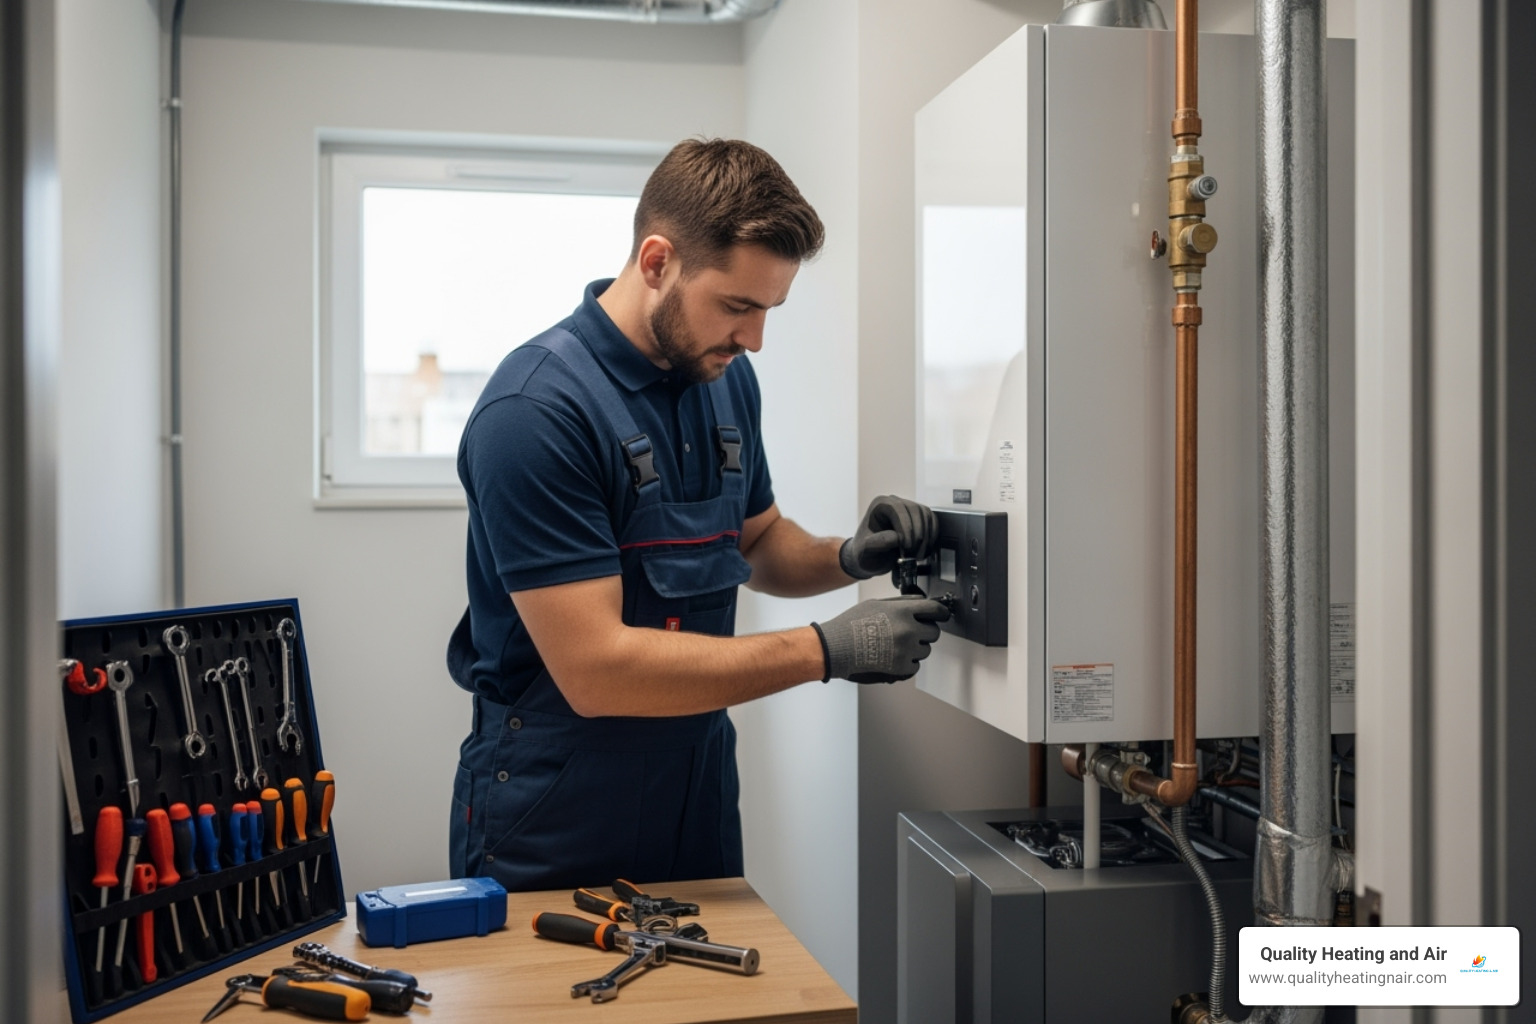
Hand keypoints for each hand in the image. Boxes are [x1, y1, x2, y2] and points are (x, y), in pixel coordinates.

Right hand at [811, 596, 950, 683]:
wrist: (837, 646)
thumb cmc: (852, 623)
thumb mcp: (876, 604)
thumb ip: (901, 603)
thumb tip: (919, 602)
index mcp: (903, 612)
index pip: (935, 610)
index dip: (941, 613)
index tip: (942, 615)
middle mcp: (908, 630)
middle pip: (934, 632)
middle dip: (925, 632)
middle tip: (911, 633)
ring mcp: (906, 650)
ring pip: (926, 650)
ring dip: (916, 648)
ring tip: (897, 645)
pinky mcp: (901, 667)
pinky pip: (915, 666)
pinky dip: (908, 663)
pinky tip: (894, 657)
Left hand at [839, 495, 937, 579]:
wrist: (871, 559)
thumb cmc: (865, 554)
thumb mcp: (865, 551)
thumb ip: (878, 542)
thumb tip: (897, 537)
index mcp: (879, 505)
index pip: (897, 509)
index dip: (905, 527)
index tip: (906, 547)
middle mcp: (894, 502)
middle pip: (915, 510)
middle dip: (917, 534)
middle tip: (914, 554)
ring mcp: (908, 508)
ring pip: (926, 515)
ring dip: (926, 537)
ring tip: (918, 555)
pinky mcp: (919, 518)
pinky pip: (932, 521)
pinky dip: (932, 536)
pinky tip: (925, 549)